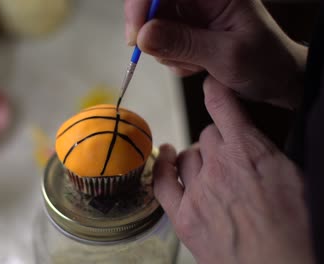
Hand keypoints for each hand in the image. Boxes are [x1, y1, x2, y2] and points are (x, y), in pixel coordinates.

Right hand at [125, 0, 306, 108]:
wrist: (277, 81)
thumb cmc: (265, 64)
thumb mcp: (227, 56)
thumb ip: (184, 43)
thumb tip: (143, 35)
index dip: (142, 5)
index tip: (136, 36)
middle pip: (152, 4)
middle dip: (152, 33)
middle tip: (167, 57)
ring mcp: (192, 13)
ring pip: (153, 25)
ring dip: (166, 51)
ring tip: (196, 64)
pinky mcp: (187, 29)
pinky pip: (161, 41)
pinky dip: (171, 58)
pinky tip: (196, 66)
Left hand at [153, 78, 312, 263]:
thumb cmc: (298, 230)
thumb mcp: (295, 177)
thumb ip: (270, 153)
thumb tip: (260, 144)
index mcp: (250, 151)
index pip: (223, 106)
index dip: (216, 91)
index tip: (212, 84)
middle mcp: (219, 164)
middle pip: (208, 135)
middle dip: (219, 140)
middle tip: (232, 157)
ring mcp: (198, 190)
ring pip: (189, 156)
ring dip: (198, 157)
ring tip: (210, 168)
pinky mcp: (184, 215)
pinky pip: (164, 181)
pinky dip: (164, 166)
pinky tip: (167, 156)